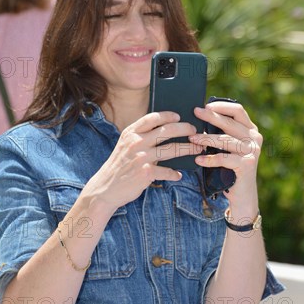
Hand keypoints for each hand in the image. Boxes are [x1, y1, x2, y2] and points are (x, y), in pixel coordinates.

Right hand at [83, 111, 201, 211]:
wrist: (105, 188)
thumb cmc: (118, 166)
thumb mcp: (124, 146)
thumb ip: (140, 137)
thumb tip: (163, 131)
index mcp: (130, 133)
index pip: (152, 118)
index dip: (167, 115)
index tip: (178, 116)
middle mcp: (136, 143)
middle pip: (167, 130)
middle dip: (184, 129)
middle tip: (194, 131)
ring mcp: (142, 157)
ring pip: (172, 149)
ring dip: (188, 149)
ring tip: (197, 149)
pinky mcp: (146, 173)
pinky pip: (167, 171)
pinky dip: (174, 174)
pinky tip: (178, 175)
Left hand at [190, 102, 262, 208]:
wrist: (242, 194)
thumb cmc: (230, 169)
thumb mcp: (227, 148)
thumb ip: (221, 133)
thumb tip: (200, 118)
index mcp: (250, 130)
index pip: (238, 110)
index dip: (221, 106)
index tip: (205, 105)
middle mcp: (254, 138)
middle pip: (230, 123)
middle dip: (210, 117)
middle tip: (195, 113)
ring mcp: (252, 151)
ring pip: (225, 140)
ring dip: (206, 138)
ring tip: (192, 139)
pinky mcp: (247, 165)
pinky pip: (224, 158)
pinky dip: (209, 159)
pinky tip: (198, 160)